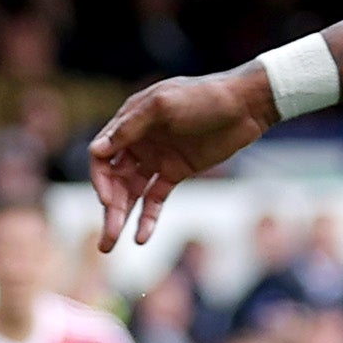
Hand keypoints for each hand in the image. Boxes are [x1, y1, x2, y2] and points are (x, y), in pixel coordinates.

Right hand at [89, 70, 273, 245]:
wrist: (245, 105)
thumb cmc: (203, 96)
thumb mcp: (163, 105)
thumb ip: (130, 127)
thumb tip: (97, 150)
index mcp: (130, 122)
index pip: (102, 156)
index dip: (101, 181)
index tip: (108, 202)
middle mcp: (139, 143)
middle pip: (115, 180)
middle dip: (109, 209)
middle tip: (106, 239)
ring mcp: (157, 159)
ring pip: (132, 193)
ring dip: (121, 218)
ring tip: (110, 245)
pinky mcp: (176, 172)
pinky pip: (155, 199)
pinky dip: (147, 218)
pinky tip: (141, 238)